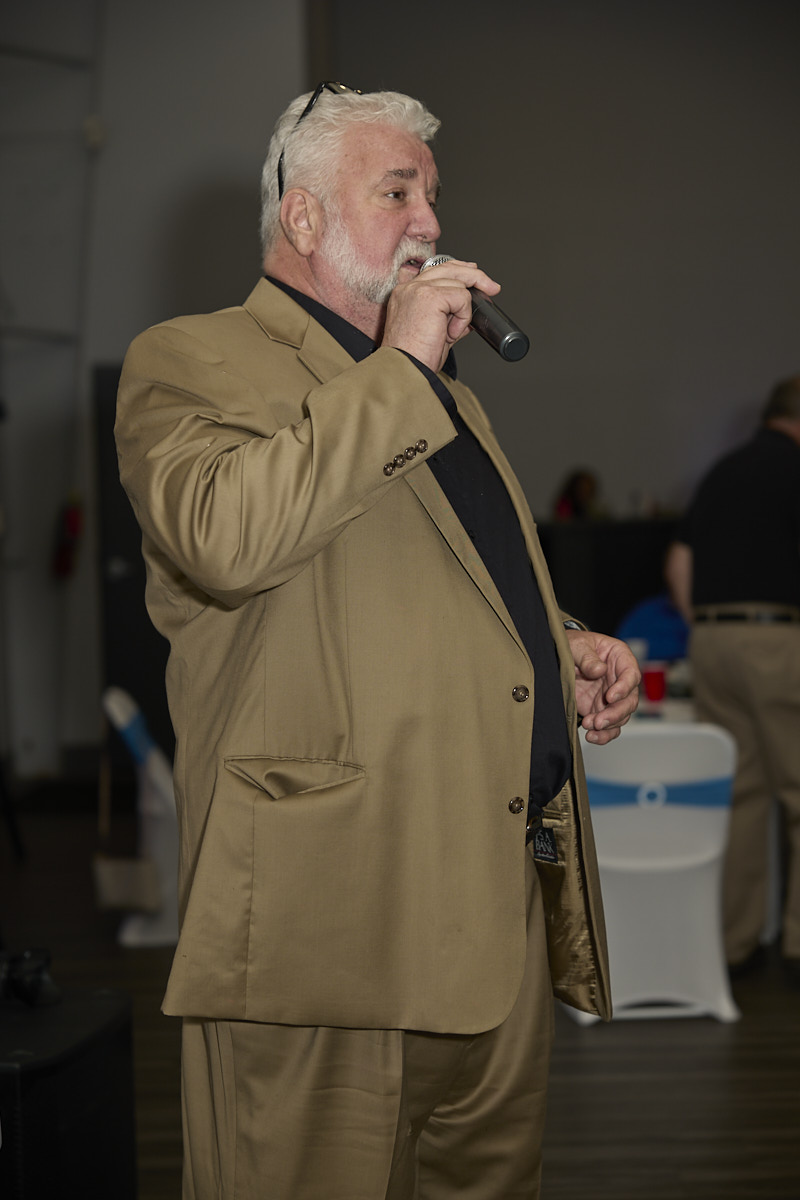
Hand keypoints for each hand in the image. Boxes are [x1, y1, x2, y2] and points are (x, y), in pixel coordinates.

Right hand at [381, 258, 500, 372]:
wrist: (405, 370)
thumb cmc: (414, 358)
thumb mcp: (434, 333)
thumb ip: (449, 319)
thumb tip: (468, 316)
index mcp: (406, 294)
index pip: (437, 270)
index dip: (460, 271)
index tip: (476, 277)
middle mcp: (409, 288)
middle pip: (449, 267)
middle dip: (476, 276)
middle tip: (492, 288)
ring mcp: (418, 289)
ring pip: (459, 283)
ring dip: (464, 310)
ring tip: (451, 332)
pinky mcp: (430, 297)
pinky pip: (461, 297)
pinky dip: (463, 316)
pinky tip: (450, 333)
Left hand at [565, 629, 640, 744]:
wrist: (560, 656)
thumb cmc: (574, 645)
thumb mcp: (578, 645)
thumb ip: (587, 657)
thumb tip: (599, 670)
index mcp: (620, 658)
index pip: (631, 674)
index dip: (624, 687)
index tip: (610, 697)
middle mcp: (620, 680)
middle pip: (629, 701)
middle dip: (616, 713)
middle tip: (599, 721)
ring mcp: (611, 697)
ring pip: (621, 716)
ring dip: (608, 726)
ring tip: (590, 727)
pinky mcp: (600, 709)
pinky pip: (609, 726)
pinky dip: (603, 735)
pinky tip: (592, 736)